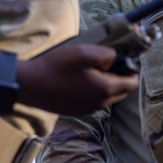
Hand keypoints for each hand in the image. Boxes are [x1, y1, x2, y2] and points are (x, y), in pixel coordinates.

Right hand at [18, 44, 137, 114]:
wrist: (29, 84)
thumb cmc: (56, 67)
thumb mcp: (85, 52)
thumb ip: (108, 54)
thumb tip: (116, 60)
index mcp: (106, 90)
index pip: (133, 83)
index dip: (131, 70)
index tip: (121, 59)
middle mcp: (101, 103)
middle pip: (123, 91)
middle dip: (120, 77)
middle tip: (105, 64)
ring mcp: (89, 109)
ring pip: (109, 97)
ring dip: (107, 84)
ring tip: (91, 70)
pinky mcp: (78, 111)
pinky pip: (95, 101)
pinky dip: (95, 91)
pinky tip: (80, 80)